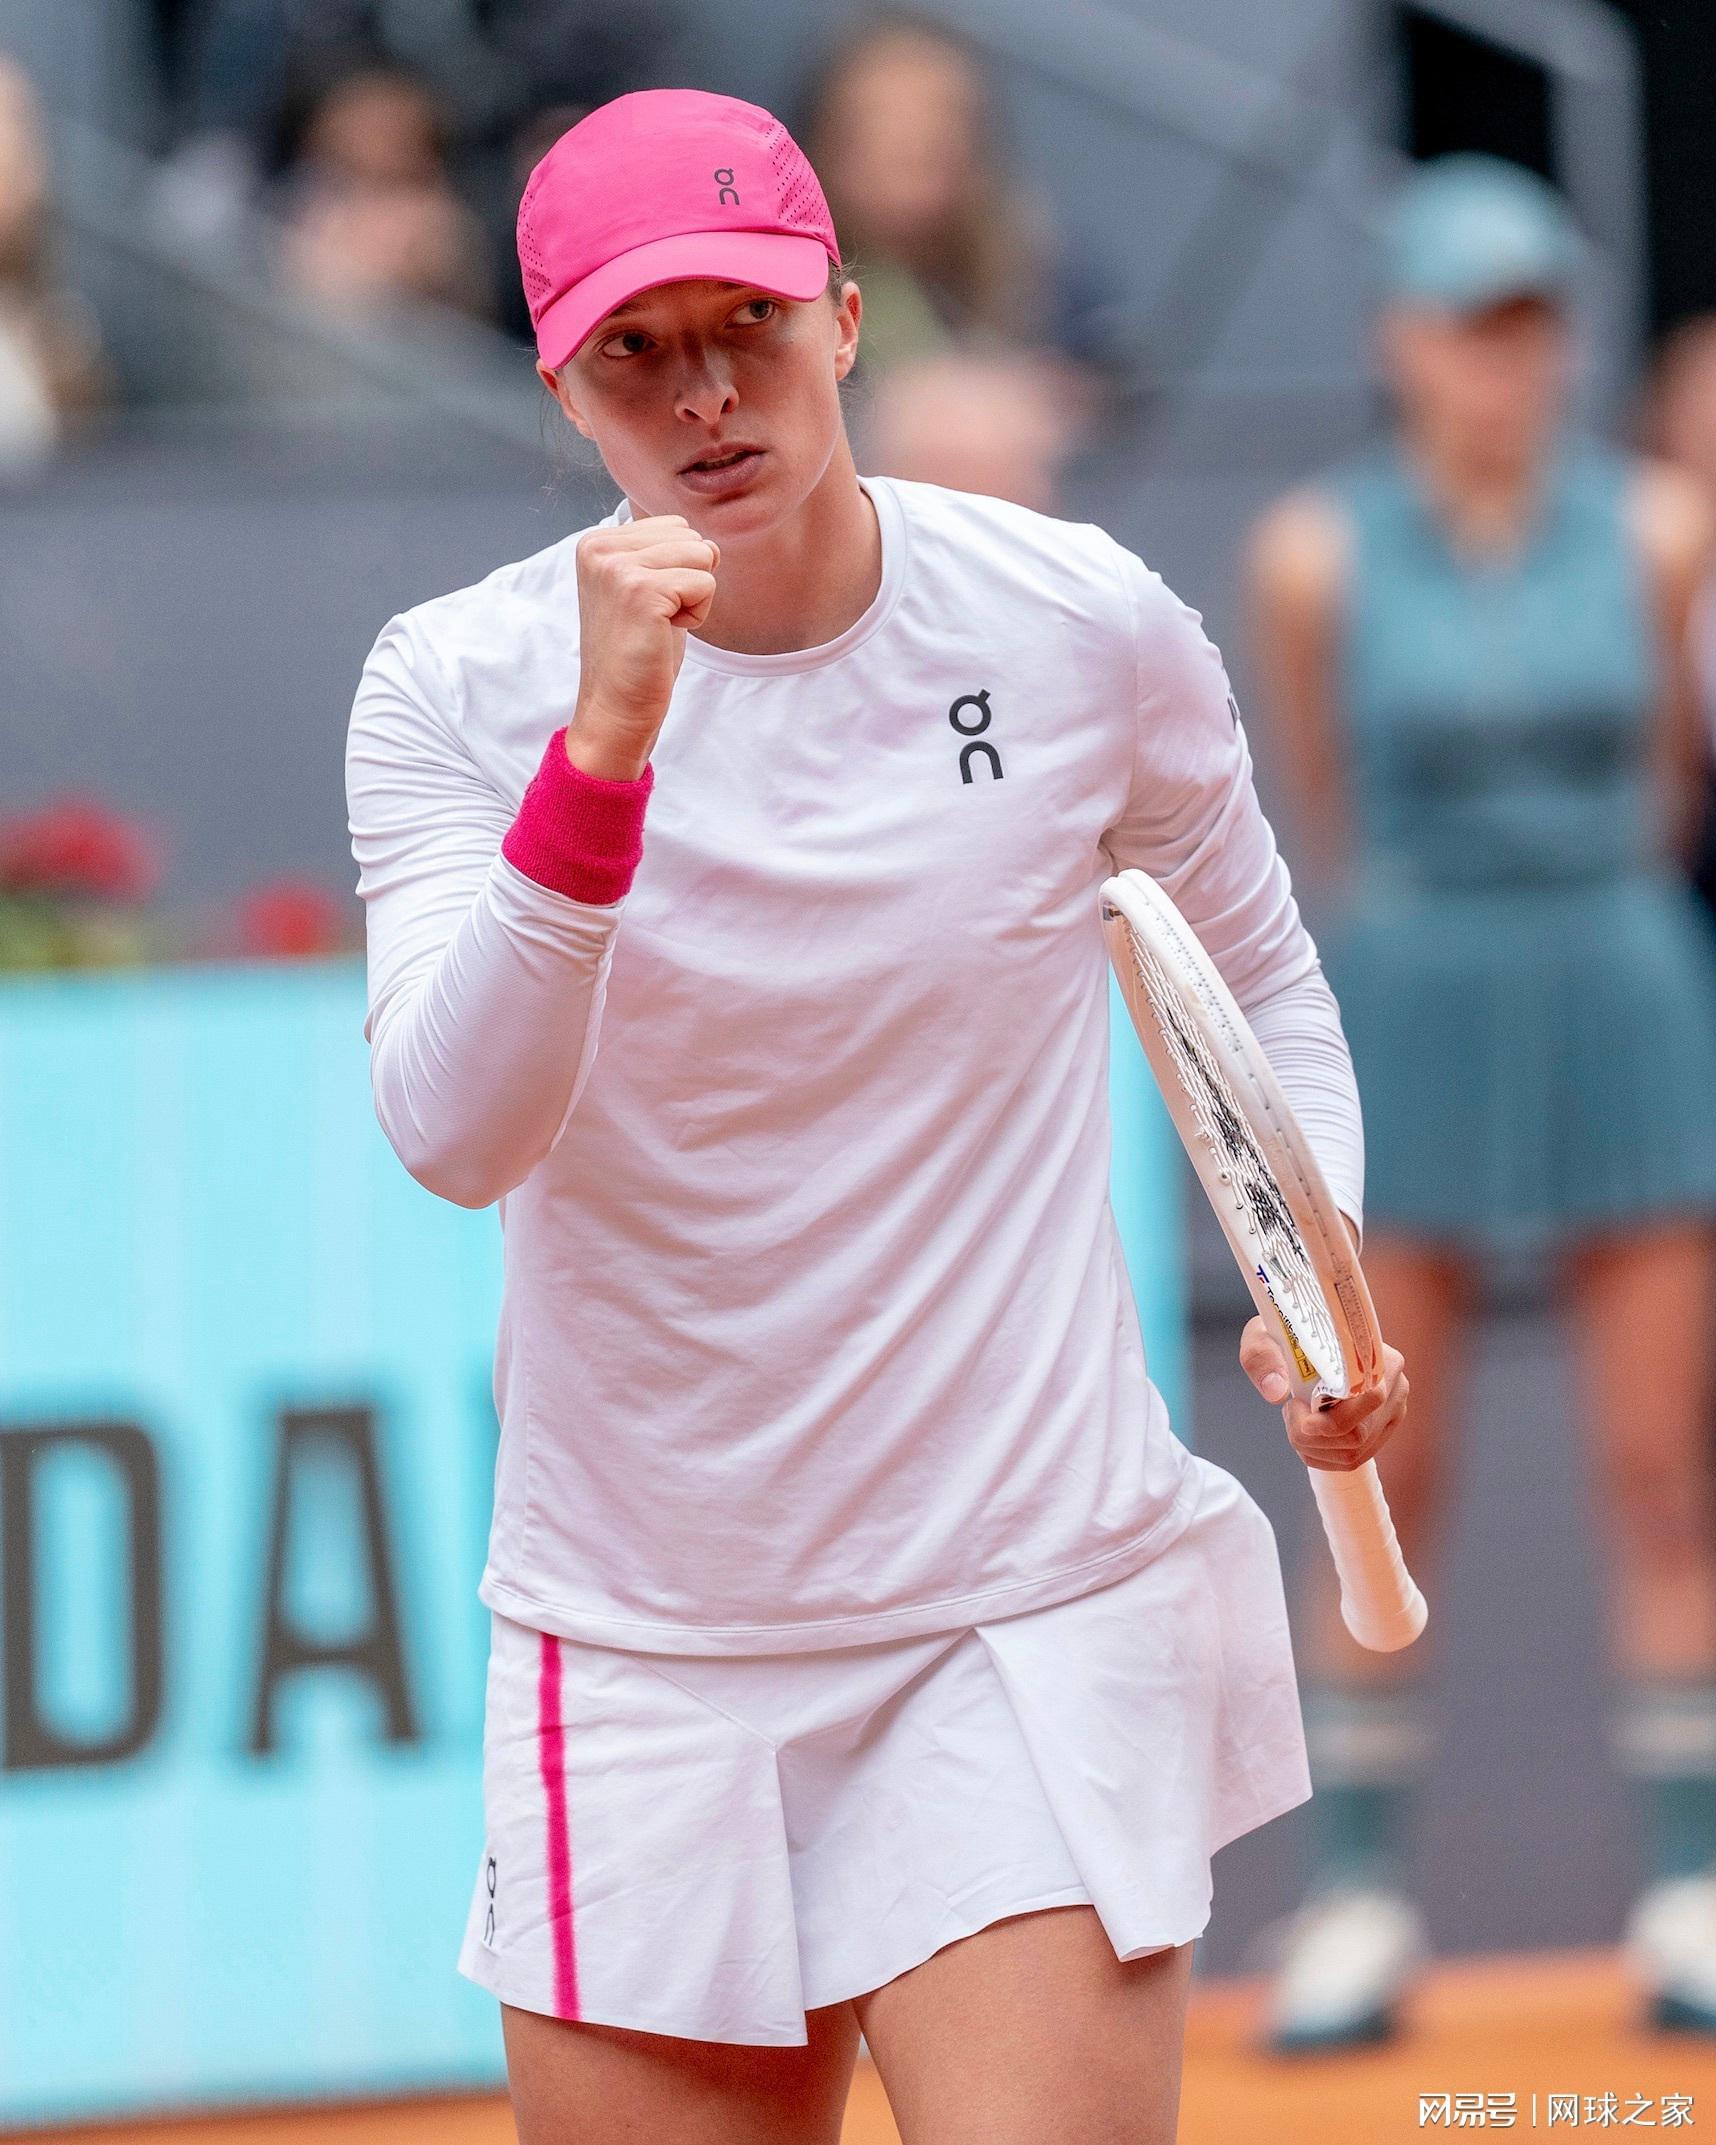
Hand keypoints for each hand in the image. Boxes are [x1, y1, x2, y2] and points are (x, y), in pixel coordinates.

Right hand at [566, 515, 718, 778]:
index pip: (675, 526)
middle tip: (655, 619)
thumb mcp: (642, 588)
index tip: (647, 606)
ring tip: (659, 626)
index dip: (677, 570)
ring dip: (694, 598)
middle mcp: (600, 547)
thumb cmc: (637, 653)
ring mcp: (618, 567)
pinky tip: (665, 634)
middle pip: (691, 537)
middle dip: (689, 580)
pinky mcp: (642, 591)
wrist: (616, 707)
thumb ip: (661, 554)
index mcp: (597, 541)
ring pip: (702, 556)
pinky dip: (697, 615)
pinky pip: (705, 583)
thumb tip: (710, 543)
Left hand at [1238, 1315, 1408, 1471]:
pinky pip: (1354, 1458)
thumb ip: (1263, 1357)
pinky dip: (1321, 1455)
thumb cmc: (1288, 1334)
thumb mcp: (1263, 1335)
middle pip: (1359, 1434)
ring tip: (1296, 1420)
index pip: (1370, 1397)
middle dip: (1314, 1437)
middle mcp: (1394, 1382)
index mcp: (1375, 1352)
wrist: (1303, 1339)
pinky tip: (1306, 1436)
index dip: (1335, 1418)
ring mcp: (1392, 1410)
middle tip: (1291, 1414)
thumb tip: (1275, 1391)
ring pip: (1355, 1452)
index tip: (1301, 1417)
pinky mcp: (1382, 1429)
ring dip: (1314, 1448)